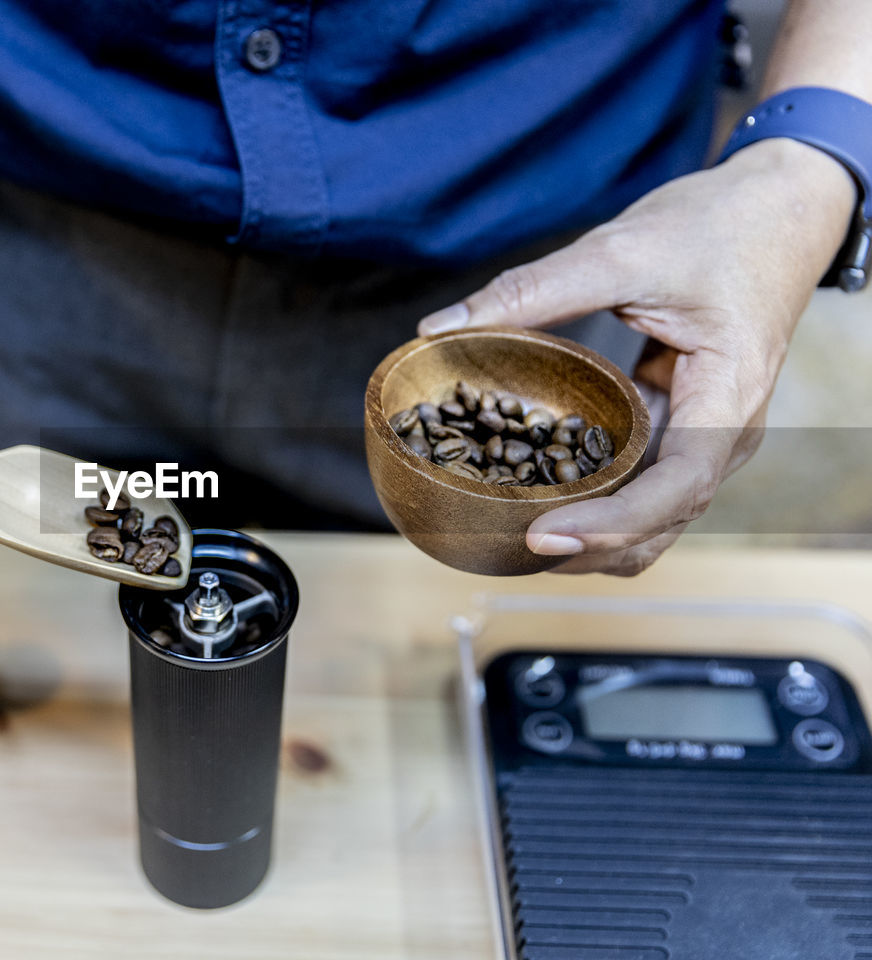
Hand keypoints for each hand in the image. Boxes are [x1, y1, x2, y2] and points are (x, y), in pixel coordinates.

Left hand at [418, 139, 855, 574]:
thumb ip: (533, 289)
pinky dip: (588, 498)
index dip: (610, 524)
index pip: (677, 490)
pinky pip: (634, 481)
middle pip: (658, 523)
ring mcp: (700, 436)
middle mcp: (722, 434)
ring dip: (585, 534)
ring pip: (646, 516)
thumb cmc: (722, 226)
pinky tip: (532, 490)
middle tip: (504, 543)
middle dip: (587, 546)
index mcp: (729, 398)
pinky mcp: (675, 426)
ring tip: (508, 530)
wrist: (777, 208)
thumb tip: (440, 329)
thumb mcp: (624, 249)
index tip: (542, 534)